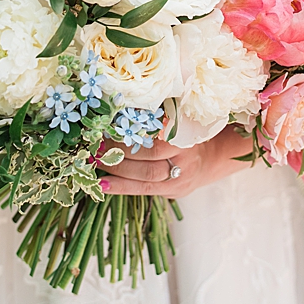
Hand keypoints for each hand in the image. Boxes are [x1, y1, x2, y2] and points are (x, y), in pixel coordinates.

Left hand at [97, 126, 253, 198]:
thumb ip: (156, 120)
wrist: (208, 160)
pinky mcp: (170, 193)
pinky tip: (102, 185)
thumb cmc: (186, 135)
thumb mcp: (178, 122)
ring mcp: (178, 181)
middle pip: (148, 164)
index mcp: (185, 140)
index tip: (106, 133)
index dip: (129, 140)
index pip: (154, 143)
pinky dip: (120, 188)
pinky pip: (142, 191)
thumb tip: (119, 110)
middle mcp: (183, 162)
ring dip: (116, 173)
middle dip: (118, 157)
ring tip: (95, 164)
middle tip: (95, 149)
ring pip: (144, 180)